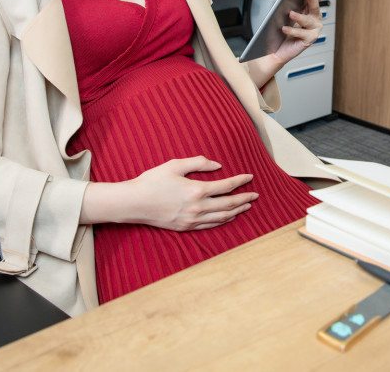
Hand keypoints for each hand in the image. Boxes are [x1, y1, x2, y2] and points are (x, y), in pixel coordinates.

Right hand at [82, 156, 256, 230]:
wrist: (134, 203)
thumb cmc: (152, 181)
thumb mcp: (175, 165)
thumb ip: (198, 162)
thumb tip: (217, 165)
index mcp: (196, 190)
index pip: (226, 186)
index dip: (240, 181)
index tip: (250, 177)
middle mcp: (197, 207)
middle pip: (228, 204)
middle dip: (244, 198)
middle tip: (255, 194)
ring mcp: (191, 220)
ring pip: (221, 217)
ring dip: (237, 211)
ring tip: (247, 206)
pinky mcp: (185, 227)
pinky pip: (210, 225)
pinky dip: (223, 221)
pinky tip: (229, 217)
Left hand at [246, 0, 326, 87]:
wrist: (275, 49)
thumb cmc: (280, 30)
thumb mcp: (284, 13)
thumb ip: (291, 3)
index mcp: (309, 8)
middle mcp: (314, 18)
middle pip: (316, 6)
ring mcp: (314, 29)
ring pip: (308, 20)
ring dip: (299, 16)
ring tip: (290, 13)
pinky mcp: (309, 39)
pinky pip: (301, 33)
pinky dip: (292, 31)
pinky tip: (284, 29)